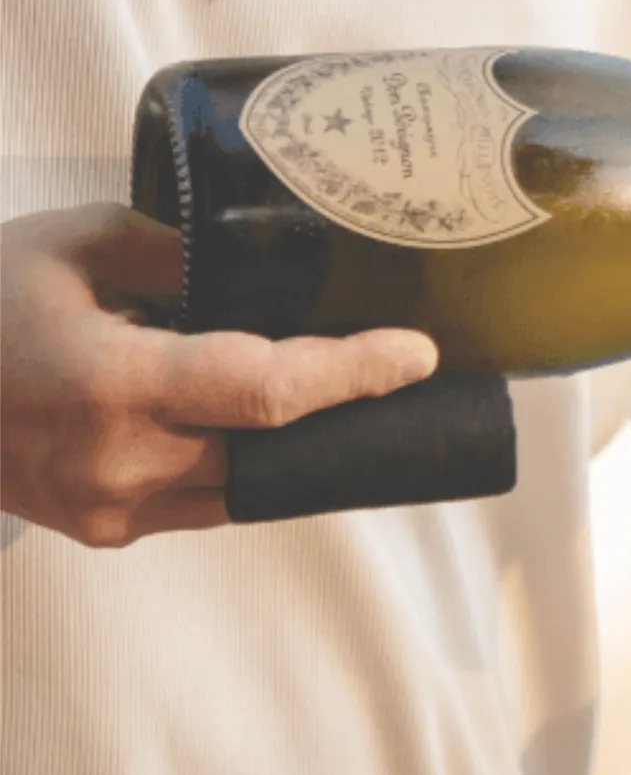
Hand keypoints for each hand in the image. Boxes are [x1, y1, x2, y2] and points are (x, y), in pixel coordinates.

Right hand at [2, 204, 436, 546]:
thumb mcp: (68, 243)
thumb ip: (170, 252)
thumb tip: (248, 267)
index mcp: (113, 384)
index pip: (270, 391)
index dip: (356, 373)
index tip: (417, 354)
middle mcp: (122, 462)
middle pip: (276, 446)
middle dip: (343, 409)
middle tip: (394, 364)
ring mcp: (113, 509)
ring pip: (251, 484)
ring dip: (296, 443)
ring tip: (340, 390)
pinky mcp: (106, 531)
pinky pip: (209, 500)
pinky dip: (244, 460)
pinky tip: (264, 423)